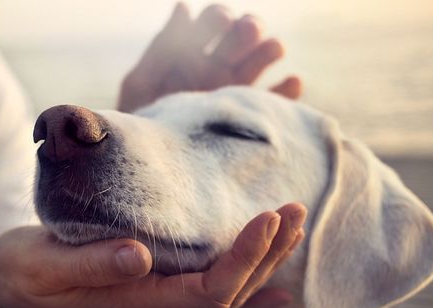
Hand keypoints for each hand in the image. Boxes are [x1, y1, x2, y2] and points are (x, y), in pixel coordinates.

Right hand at [0, 203, 305, 307]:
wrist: (15, 287)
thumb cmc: (27, 272)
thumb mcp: (46, 265)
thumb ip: (91, 264)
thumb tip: (139, 254)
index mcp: (137, 303)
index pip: (208, 291)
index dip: (243, 259)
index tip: (267, 218)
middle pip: (230, 294)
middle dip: (267, 254)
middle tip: (293, 210)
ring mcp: (160, 301)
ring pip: (228, 293)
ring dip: (265, 262)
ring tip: (293, 227)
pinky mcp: (157, 286)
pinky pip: (214, 295)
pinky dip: (249, 286)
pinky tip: (276, 283)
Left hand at [118, 3, 301, 112]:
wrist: (151, 167)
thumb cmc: (140, 124)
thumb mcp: (142, 85)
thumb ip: (162, 49)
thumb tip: (183, 7)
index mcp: (191, 54)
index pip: (212, 23)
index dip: (219, 18)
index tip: (222, 21)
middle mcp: (217, 68)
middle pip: (241, 37)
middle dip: (248, 29)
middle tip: (249, 31)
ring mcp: (235, 92)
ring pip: (260, 62)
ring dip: (269, 50)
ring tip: (274, 48)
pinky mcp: (250, 118)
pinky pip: (275, 102)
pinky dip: (287, 91)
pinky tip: (292, 82)